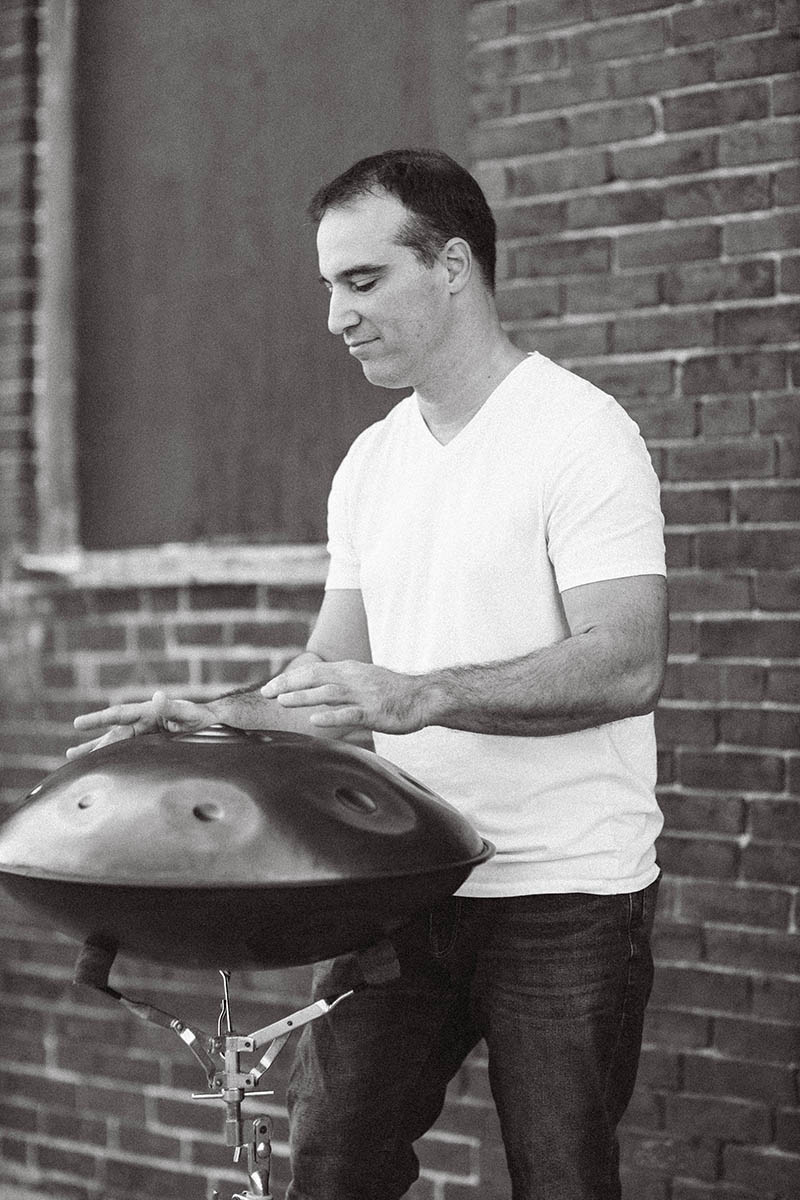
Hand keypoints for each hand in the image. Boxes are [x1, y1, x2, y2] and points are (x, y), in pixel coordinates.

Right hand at [66, 690, 216, 758]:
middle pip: (113, 735)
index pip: (119, 715)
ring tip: (75, 759)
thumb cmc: (200, 718)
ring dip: (98, 752)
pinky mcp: (151, 748)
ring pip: (117, 745)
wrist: (214, 726)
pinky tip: (104, 769)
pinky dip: (115, 760)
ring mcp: (146, 736)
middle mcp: (143, 724)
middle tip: (70, 754)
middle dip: (93, 744)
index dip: (98, 719)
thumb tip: (157, 696)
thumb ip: (171, 707)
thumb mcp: (187, 712)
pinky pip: (129, 754)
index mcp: (148, 713)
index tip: (78, 724)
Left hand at [261, 660, 430, 733]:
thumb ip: (342, 683)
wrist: (423, 697)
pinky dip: (330, 716)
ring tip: (282, 702)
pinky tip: (314, 720)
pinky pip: (349, 714)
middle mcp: (353, 678)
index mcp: (349, 670)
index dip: (290, 678)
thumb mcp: (364, 680)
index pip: (313, 670)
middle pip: (315, 677)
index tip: (269, 687)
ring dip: (303, 697)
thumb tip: (318, 690)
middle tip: (265, 693)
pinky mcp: (374, 712)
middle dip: (288, 684)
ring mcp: (363, 695)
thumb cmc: (392, 692)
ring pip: (328, 693)